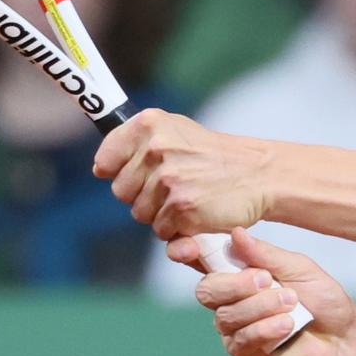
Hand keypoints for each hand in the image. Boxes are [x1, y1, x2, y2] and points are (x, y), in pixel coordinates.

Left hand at [93, 109, 274, 239]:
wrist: (256, 174)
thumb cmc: (212, 156)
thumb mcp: (174, 131)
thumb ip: (135, 143)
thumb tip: (99, 168)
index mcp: (149, 124)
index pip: (106, 159)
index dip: (117, 172)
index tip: (137, 173)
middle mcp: (156, 148)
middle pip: (120, 191)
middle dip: (142, 195)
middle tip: (174, 185)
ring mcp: (169, 179)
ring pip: (140, 213)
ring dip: (160, 213)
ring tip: (188, 196)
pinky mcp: (182, 207)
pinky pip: (161, 231)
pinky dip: (177, 228)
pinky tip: (197, 210)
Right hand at [181, 228, 355, 355]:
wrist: (344, 342)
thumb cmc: (323, 301)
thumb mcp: (300, 268)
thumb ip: (266, 255)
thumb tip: (235, 234)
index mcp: (241, 270)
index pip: (205, 259)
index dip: (189, 251)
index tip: (185, 248)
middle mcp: (232, 298)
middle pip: (206, 289)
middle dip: (234, 284)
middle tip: (267, 280)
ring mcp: (235, 325)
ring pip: (226, 314)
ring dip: (261, 306)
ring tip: (292, 304)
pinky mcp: (244, 350)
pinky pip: (240, 338)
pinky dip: (265, 328)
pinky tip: (286, 326)